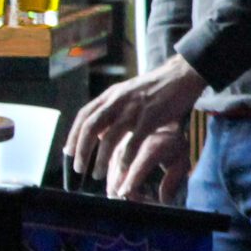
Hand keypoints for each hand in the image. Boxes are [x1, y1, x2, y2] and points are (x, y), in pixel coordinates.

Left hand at [66, 54, 205, 199]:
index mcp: (111, 95)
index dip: (73, 135)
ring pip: (109, 138)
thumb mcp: (127, 93)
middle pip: (91, 127)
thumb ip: (112, 110)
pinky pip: (133, 142)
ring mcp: (134, 109)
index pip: (84, 116)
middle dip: (82, 150)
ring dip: (101, 159)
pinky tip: (123, 169)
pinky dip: (126, 158)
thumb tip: (98, 133)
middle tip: (79, 168)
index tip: (69, 152)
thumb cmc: (155, 87)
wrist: (182, 75)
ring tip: (97, 175)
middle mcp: (118, 100)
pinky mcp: (151, 117)